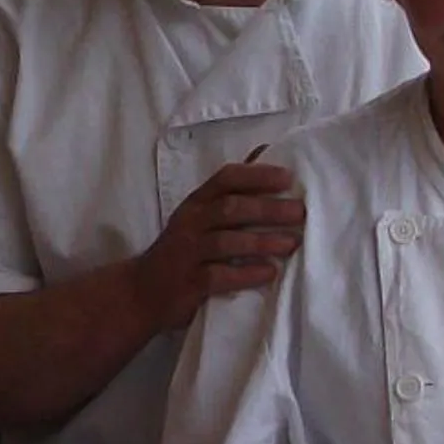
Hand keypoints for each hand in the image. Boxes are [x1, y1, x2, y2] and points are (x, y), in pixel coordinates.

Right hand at [131, 160, 305, 334]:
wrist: (143, 291)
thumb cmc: (183, 249)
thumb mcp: (199, 216)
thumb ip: (231, 190)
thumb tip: (264, 152)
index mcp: (196, 202)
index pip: (225, 179)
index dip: (257, 176)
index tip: (288, 178)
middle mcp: (190, 223)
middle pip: (231, 208)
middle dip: (267, 209)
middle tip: (300, 213)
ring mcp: (187, 253)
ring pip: (226, 241)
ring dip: (262, 241)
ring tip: (291, 244)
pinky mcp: (189, 283)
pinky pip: (220, 276)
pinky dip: (246, 273)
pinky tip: (269, 272)